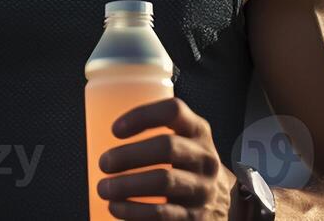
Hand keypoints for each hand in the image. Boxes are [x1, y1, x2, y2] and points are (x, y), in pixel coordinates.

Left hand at [96, 97, 236, 219]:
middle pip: (166, 147)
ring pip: (163, 181)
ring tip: (103, 188)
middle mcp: (204, 157)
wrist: (222, 203)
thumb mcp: (185, 141)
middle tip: (104, 163)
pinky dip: (134, 212)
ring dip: (127, 185)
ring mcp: (202, 188)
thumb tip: (101, 135)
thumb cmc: (188, 165)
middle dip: (129, 155)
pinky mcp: (195, 216)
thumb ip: (158, 132)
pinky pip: (162, 214)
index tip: (115, 129)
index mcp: (198, 131)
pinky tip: (116, 208)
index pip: (173, 111)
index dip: (142, 116)